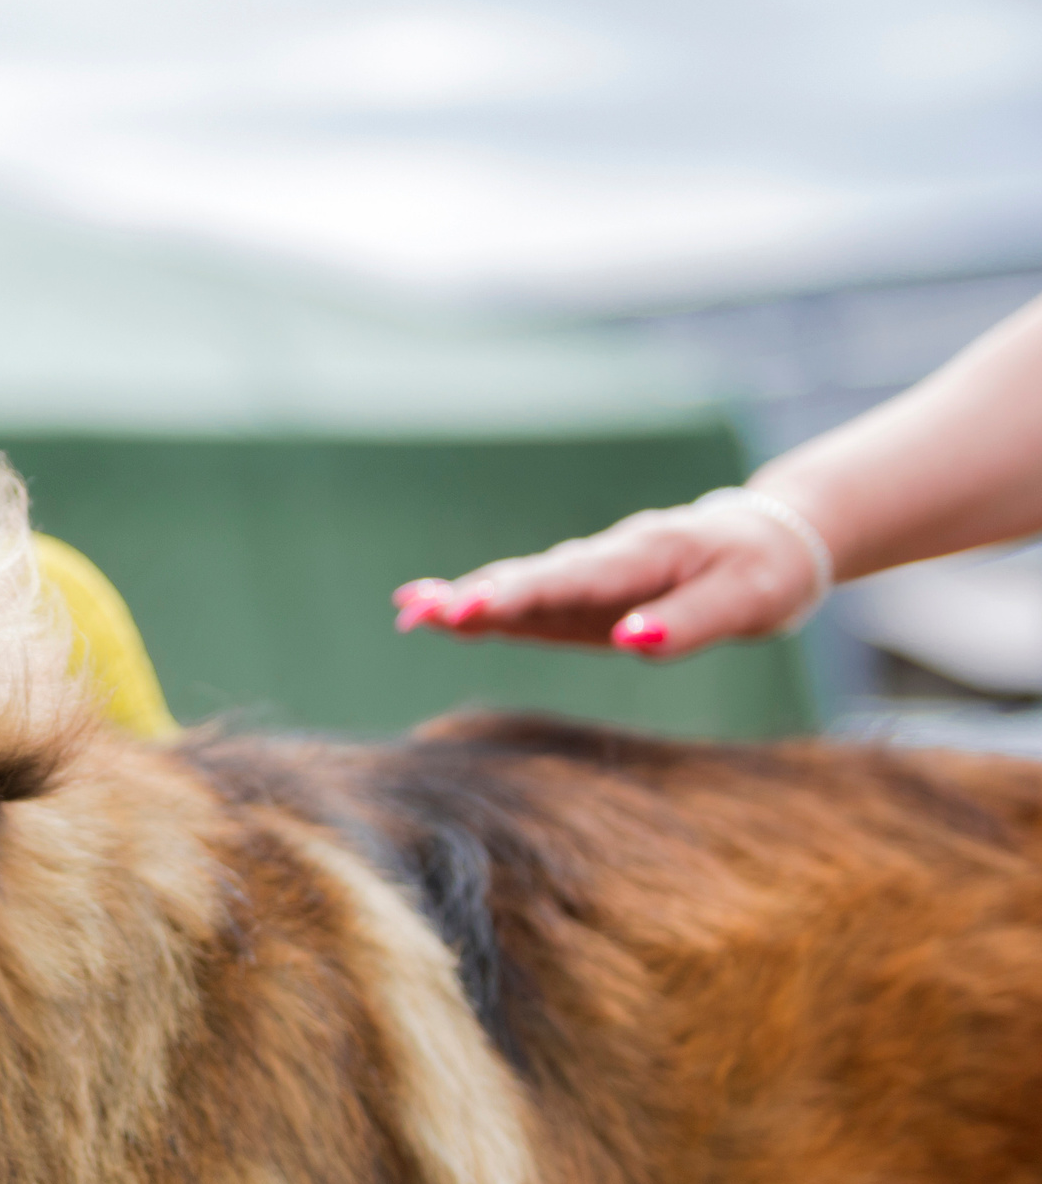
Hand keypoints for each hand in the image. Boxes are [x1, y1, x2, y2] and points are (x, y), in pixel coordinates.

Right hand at [392, 494, 827, 658]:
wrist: (774, 539)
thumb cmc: (763, 573)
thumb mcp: (746, 602)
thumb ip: (685, 623)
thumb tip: (630, 644)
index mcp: (643, 558)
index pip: (570, 580)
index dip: (517, 596)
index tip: (468, 610)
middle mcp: (604, 561)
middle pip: (531, 579)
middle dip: (473, 597)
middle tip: (415, 611)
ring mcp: (589, 577)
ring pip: (521, 585)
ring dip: (465, 599)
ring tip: (410, 611)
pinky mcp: (585, 597)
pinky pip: (530, 599)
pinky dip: (483, 605)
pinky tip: (435, 613)